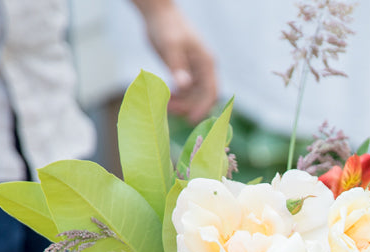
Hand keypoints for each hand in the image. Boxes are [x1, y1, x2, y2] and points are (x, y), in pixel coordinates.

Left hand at [139, 2, 218, 120]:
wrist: (159, 14)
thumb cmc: (166, 27)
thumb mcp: (170, 46)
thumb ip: (177, 66)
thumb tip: (183, 86)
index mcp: (206, 63)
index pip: (211, 91)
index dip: (203, 107)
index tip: (190, 119)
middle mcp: (204, 69)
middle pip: (203, 97)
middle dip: (189, 106)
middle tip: (168, 109)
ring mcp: (195, 71)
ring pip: (194, 96)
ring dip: (182, 103)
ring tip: (164, 103)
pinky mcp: (185, 71)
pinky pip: (186, 90)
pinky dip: (177, 97)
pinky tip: (165, 97)